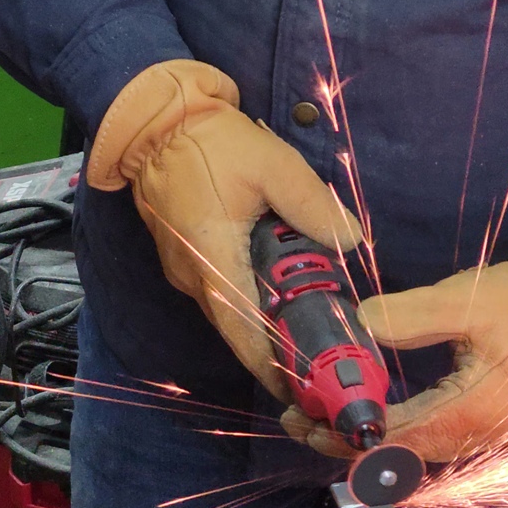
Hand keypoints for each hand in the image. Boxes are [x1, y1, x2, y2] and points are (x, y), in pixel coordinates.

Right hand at [86, 60, 361, 401]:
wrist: (155, 120)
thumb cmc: (212, 141)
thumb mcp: (274, 164)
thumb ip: (314, 207)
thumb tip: (352, 241)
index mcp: (214, 259)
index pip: (245, 332)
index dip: (274, 366)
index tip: (305, 387)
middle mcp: (195, 278)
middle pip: (240, 332)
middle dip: (278, 351)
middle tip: (321, 361)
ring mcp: (186, 273)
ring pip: (232, 315)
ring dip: (265, 327)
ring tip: (309, 335)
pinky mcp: (185, 262)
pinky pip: (222, 294)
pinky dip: (251, 304)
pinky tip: (281, 298)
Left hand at [284, 215, 507, 462]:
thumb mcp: (468, 297)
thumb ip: (412, 314)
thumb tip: (358, 324)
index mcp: (476, 408)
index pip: (402, 435)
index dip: (354, 432)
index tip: (312, 419)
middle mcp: (477, 433)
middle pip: (400, 453)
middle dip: (346, 440)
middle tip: (297, 421)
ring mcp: (478, 434)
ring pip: (410, 452)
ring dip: (362, 440)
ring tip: (314, 421)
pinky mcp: (474, 426)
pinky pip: (423, 442)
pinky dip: (386, 435)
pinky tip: (358, 419)